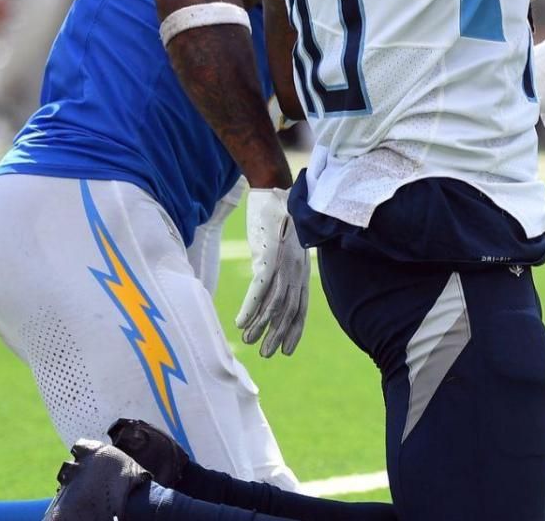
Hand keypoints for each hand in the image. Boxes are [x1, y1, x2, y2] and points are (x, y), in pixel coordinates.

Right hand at [235, 188, 307, 357]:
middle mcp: (296, 270)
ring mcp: (283, 263)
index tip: (288, 350)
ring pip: (273, 303)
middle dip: (277, 335)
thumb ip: (283, 266)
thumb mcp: (286, 245)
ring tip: (247, 342)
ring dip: (260, 325)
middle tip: (267, 355)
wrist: (276, 189)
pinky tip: (242, 322)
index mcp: (302, 269)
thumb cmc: (279, 217)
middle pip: (288, 310)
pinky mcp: (268, 256)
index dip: (295, 330)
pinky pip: (259, 288)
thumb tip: (272, 282)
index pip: (302, 307)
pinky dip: (251, 308)